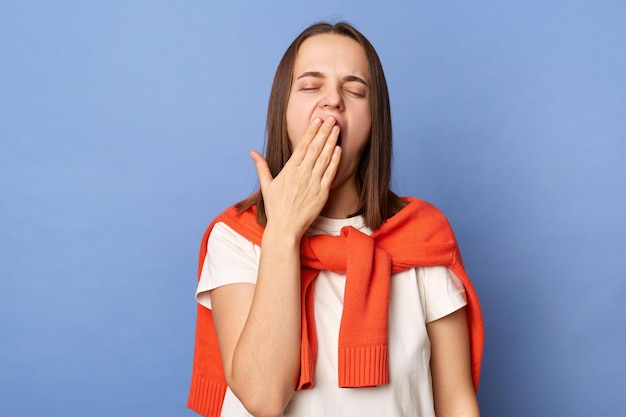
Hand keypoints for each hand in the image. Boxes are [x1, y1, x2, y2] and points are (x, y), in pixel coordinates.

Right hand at [250, 117, 341, 237]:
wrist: (285, 228)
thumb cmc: (275, 208)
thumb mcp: (266, 186)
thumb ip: (261, 167)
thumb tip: (252, 153)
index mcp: (289, 170)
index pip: (302, 146)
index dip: (311, 131)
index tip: (317, 120)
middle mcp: (302, 174)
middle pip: (315, 148)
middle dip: (324, 131)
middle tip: (331, 118)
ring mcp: (313, 183)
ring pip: (324, 158)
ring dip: (331, 142)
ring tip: (337, 129)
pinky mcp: (322, 193)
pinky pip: (330, 173)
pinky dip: (335, 160)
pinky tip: (339, 149)